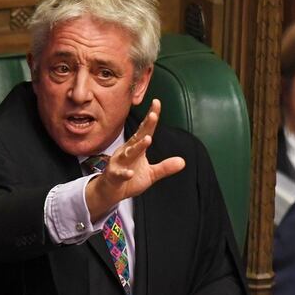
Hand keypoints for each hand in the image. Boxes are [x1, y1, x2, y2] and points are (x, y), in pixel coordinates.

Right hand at [85, 99, 185, 221]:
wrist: (111, 192)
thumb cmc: (130, 179)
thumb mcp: (151, 174)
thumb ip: (165, 167)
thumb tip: (183, 161)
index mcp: (136, 148)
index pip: (145, 130)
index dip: (151, 117)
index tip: (157, 102)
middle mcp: (127, 151)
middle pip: (137, 137)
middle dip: (145, 126)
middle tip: (153, 115)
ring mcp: (119, 162)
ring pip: (128, 153)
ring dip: (137, 147)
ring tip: (147, 140)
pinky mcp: (114, 175)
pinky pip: (120, 173)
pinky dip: (125, 173)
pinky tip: (130, 173)